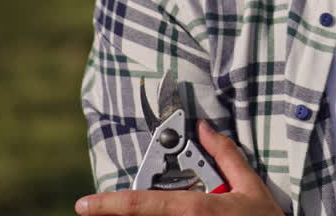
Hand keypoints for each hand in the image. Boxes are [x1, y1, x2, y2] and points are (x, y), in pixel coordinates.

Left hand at [75, 120, 283, 215]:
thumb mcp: (251, 187)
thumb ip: (226, 155)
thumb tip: (204, 127)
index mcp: (196, 210)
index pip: (143, 203)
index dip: (109, 204)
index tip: (84, 204)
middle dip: (123, 212)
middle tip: (109, 206)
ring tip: (129, 208)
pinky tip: (164, 214)